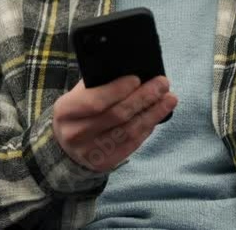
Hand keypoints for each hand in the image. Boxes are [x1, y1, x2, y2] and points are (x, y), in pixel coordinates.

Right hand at [53, 74, 177, 172]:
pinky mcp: (104, 163)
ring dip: (153, 114)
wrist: (66, 145)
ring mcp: (89, 152)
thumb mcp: (78, 94)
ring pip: (128, 131)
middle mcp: (75, 134)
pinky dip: (147, 128)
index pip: (95, 101)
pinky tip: (158, 115)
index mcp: (65, 111)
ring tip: (169, 99)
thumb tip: (133, 73)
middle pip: (116, 115)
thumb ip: (99, 83)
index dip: (118, 90)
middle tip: (162, 84)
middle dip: (143, 98)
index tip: (137, 78)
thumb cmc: (79, 110)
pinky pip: (131, 144)